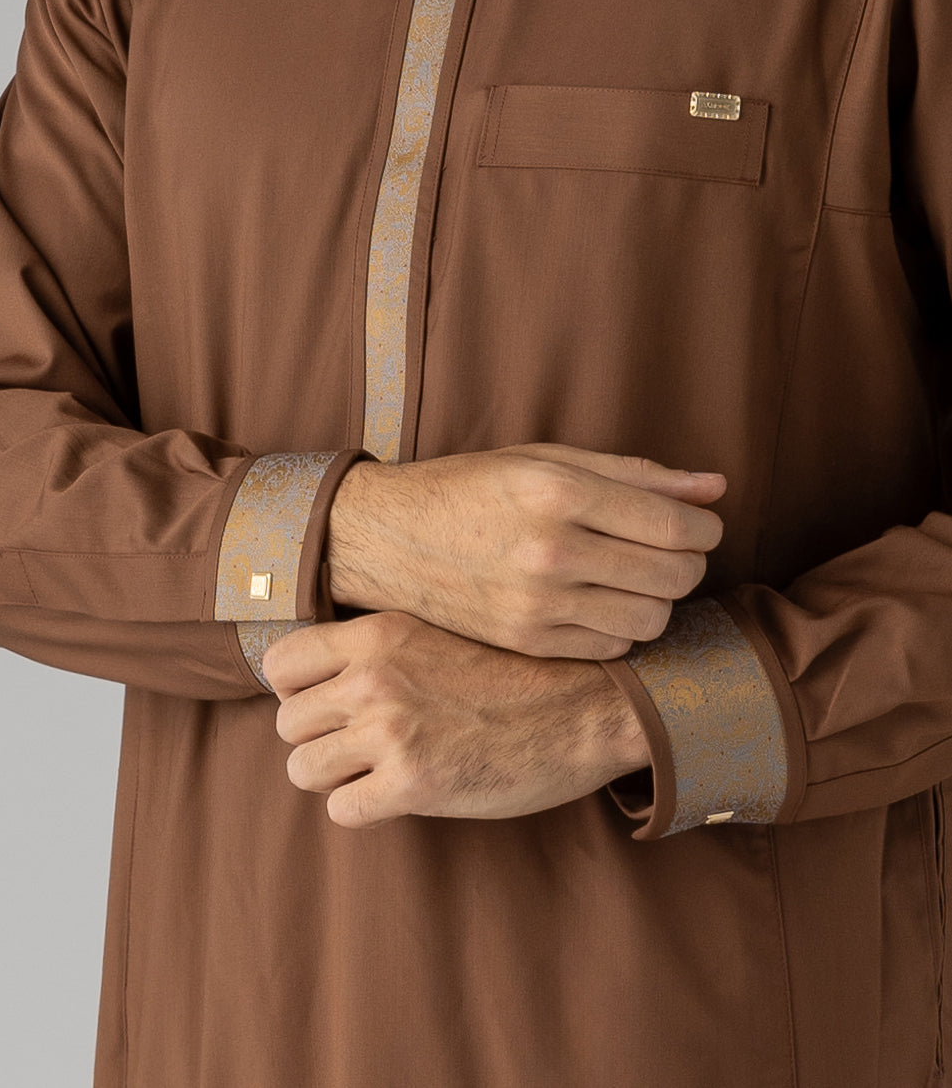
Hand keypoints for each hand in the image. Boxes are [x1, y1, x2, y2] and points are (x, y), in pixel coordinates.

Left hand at [263, 610, 648, 828]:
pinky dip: (364, 808)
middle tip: (361, 744)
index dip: (295, 690)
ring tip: (379, 770)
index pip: (280, 662)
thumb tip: (324, 673)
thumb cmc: (515, 672)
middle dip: (318, 739)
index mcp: (378, 634)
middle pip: (288, 724)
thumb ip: (381, 646)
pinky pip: (341, 809)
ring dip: (336, 777)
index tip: (325, 704)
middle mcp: (374, 678)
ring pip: (302, 770)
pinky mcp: (412, 785)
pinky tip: (401, 794)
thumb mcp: (441, 631)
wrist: (585, 707)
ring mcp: (391, 731)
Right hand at [327, 443, 725, 658]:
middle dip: (689, 562)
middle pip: (672, 575)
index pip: (673, 524)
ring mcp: (537, 603)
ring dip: (660, 598)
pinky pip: (613, 645)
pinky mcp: (527, 642)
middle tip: (673, 549)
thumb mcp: (547, 460)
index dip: (704, 527)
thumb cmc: (473, 487)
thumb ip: (636, 474)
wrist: (391, 538)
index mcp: (558, 491)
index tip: (700, 524)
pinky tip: (601, 600)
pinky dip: (622, 626)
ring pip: (652, 618)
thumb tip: (715, 487)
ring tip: (637, 576)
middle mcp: (550, 550)